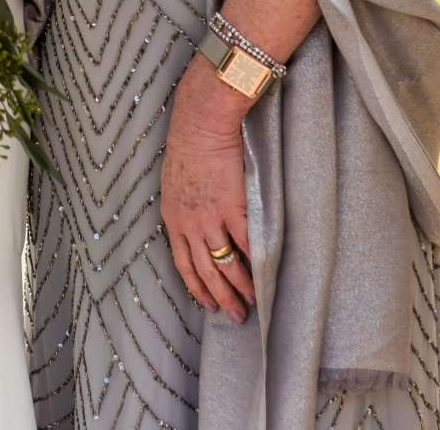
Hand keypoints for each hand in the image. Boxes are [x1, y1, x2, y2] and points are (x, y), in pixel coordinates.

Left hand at [160, 60, 255, 322]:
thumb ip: (184, 207)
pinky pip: (246, 244)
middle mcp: (189, 224)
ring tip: (253, 302)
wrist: (201, 123)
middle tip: (235, 315)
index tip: (208, 304)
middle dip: (220, 297)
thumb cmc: (188, 146)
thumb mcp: (174, 182)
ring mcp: (211, 218)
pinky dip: (256, 263)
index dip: (197, 287)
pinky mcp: (233, 208)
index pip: (183, 263)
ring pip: (226, 264)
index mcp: (173, 218)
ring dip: (240, 287)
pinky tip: (266, 275)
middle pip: (205, 271)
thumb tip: (195, 225)